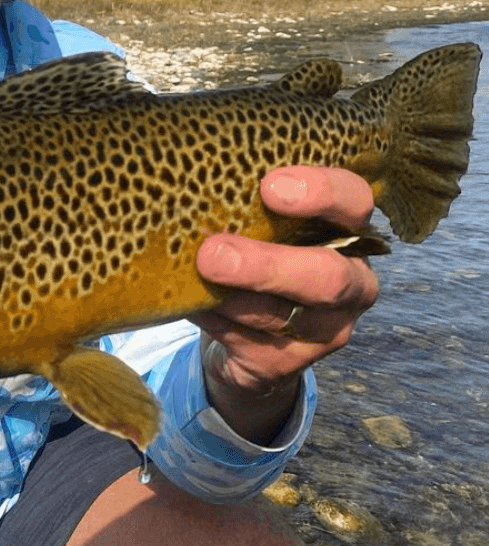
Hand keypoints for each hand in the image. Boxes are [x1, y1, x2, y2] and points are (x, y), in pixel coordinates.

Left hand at [192, 166, 379, 444]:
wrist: (245, 334)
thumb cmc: (252, 252)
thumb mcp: (258, 224)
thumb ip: (246, 204)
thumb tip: (191, 182)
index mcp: (346, 231)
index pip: (354, 200)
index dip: (321, 192)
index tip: (270, 188)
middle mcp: (350, 283)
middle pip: (326, 277)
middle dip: (267, 265)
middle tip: (213, 253)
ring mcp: (326, 329)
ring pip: (281, 316)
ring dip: (231, 297)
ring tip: (195, 277)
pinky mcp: (289, 363)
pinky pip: (249, 342)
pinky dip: (214, 318)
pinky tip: (191, 302)